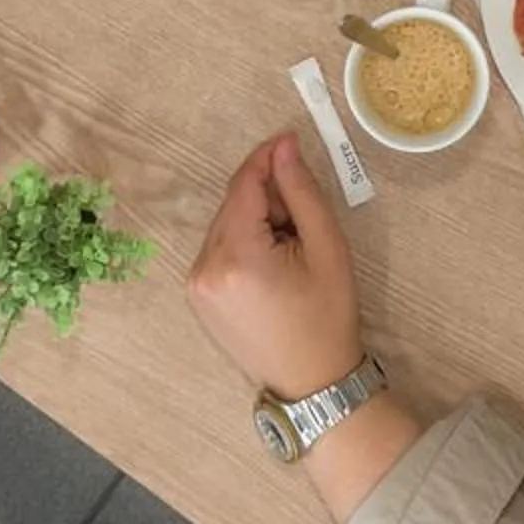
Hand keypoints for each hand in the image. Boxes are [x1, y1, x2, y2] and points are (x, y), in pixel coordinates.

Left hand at [187, 133, 363, 399]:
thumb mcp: (326, 249)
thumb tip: (283, 147)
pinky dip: (244, 245)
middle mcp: (205, 269)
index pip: (243, 186)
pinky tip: (273, 266)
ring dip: (256, 222)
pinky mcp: (198, 298)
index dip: (266, 160)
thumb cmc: (327, 316)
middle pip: (233, 205)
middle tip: (304, 217)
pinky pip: (219, 252)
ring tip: (292, 248)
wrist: (313, 382)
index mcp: (236, 257)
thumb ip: (301, 192)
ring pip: (225, 227)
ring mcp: (196, 286)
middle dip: (267, 198)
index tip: (290, 141)